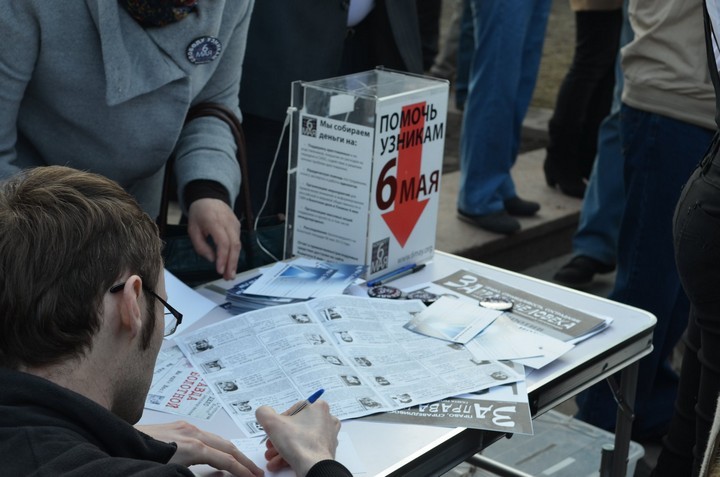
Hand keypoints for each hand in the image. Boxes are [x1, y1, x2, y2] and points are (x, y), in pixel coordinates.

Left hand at [136, 421, 262, 476]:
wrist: (113, 443)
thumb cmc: (140, 461)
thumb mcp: (171, 474)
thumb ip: (194, 475)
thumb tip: (217, 476)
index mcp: (193, 446)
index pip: (226, 461)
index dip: (242, 471)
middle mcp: (192, 432)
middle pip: (226, 446)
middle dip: (243, 460)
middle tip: (257, 472)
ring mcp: (184, 427)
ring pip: (216, 439)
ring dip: (230, 451)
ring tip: (240, 463)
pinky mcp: (175, 426)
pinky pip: (204, 435)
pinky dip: (216, 445)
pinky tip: (216, 452)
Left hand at [187, 198, 240, 279]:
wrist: (209, 197)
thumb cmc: (199, 214)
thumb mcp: (192, 230)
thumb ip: (201, 246)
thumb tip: (212, 259)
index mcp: (214, 222)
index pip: (223, 242)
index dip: (223, 258)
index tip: (220, 270)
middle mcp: (228, 223)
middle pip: (234, 245)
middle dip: (232, 263)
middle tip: (229, 277)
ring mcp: (235, 224)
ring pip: (238, 245)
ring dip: (235, 261)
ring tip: (230, 274)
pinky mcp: (238, 226)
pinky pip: (237, 242)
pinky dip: (235, 254)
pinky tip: (231, 263)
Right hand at [255, 400, 339, 476]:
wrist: (313, 467)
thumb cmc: (297, 442)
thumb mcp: (273, 423)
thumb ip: (264, 413)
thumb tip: (264, 412)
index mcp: (318, 407)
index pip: (293, 411)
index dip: (279, 422)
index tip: (273, 431)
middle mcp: (326, 419)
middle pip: (296, 427)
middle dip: (279, 438)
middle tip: (269, 446)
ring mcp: (328, 435)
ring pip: (300, 439)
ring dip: (282, 448)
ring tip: (271, 457)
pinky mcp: (326, 449)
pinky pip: (306, 449)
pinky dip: (293, 455)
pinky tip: (278, 463)